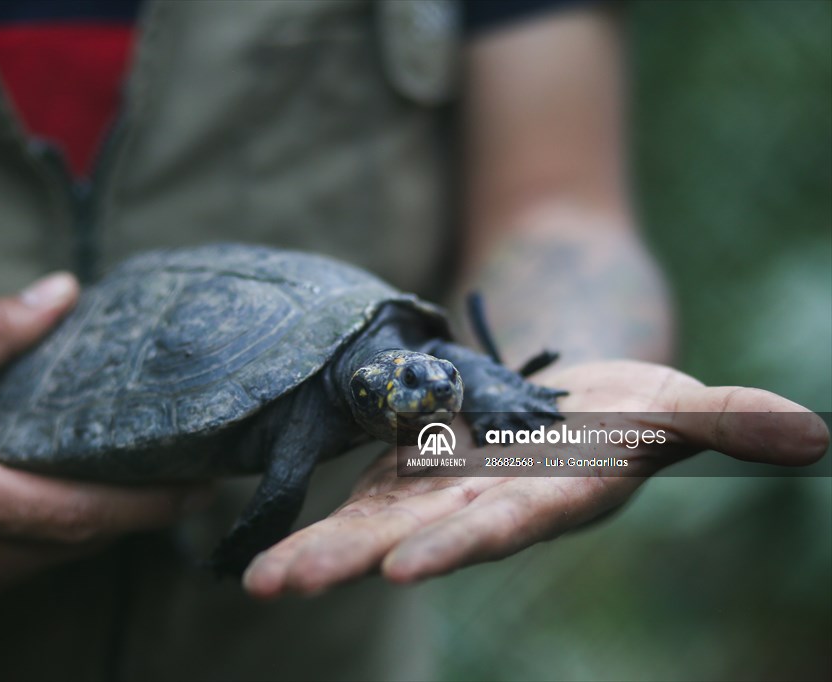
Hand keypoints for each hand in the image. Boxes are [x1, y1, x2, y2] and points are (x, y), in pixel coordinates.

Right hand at [0, 274, 208, 627]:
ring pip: (43, 566)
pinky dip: (37, 548)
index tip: (200, 488)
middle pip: (74, 545)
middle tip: (175, 482)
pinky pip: (7, 579)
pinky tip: (45, 512)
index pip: (85, 515)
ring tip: (121, 489)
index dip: (150, 506)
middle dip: (129, 517)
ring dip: (83, 531)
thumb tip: (63, 292)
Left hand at [243, 360, 828, 596]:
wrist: (571, 407)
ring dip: (317, 554)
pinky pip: (352, 499)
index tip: (411, 566)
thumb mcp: (678, 404)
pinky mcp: (403, 473)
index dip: (465, 544)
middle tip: (291, 585)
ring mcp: (440, 496)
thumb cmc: (631, 411)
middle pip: (418, 538)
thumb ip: (727, 420)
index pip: (507, 524)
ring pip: (372, 529)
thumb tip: (808, 434)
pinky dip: (310, 521)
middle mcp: (487, 508)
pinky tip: (259, 548)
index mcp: (550, 497)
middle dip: (357, 560)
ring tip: (260, 582)